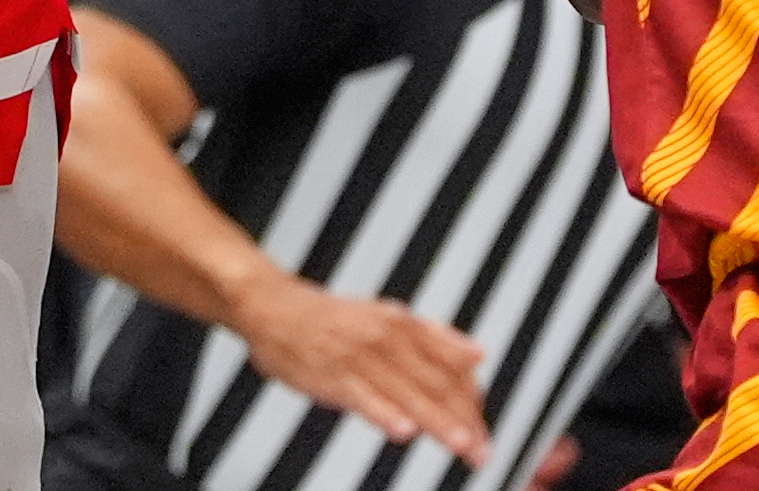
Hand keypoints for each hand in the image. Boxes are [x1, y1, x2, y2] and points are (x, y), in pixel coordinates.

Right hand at [229, 267, 491, 462]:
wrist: (273, 307)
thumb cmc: (333, 319)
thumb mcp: (387, 316)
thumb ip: (433, 336)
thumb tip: (477, 354)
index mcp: (404, 323)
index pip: (451, 366)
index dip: (472, 400)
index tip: (485, 430)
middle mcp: (387, 336)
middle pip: (436, 382)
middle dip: (463, 419)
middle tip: (483, 450)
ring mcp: (359, 356)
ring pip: (407, 393)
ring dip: (437, 422)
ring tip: (461, 445)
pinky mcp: (333, 376)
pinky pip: (363, 398)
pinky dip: (384, 413)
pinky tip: (403, 430)